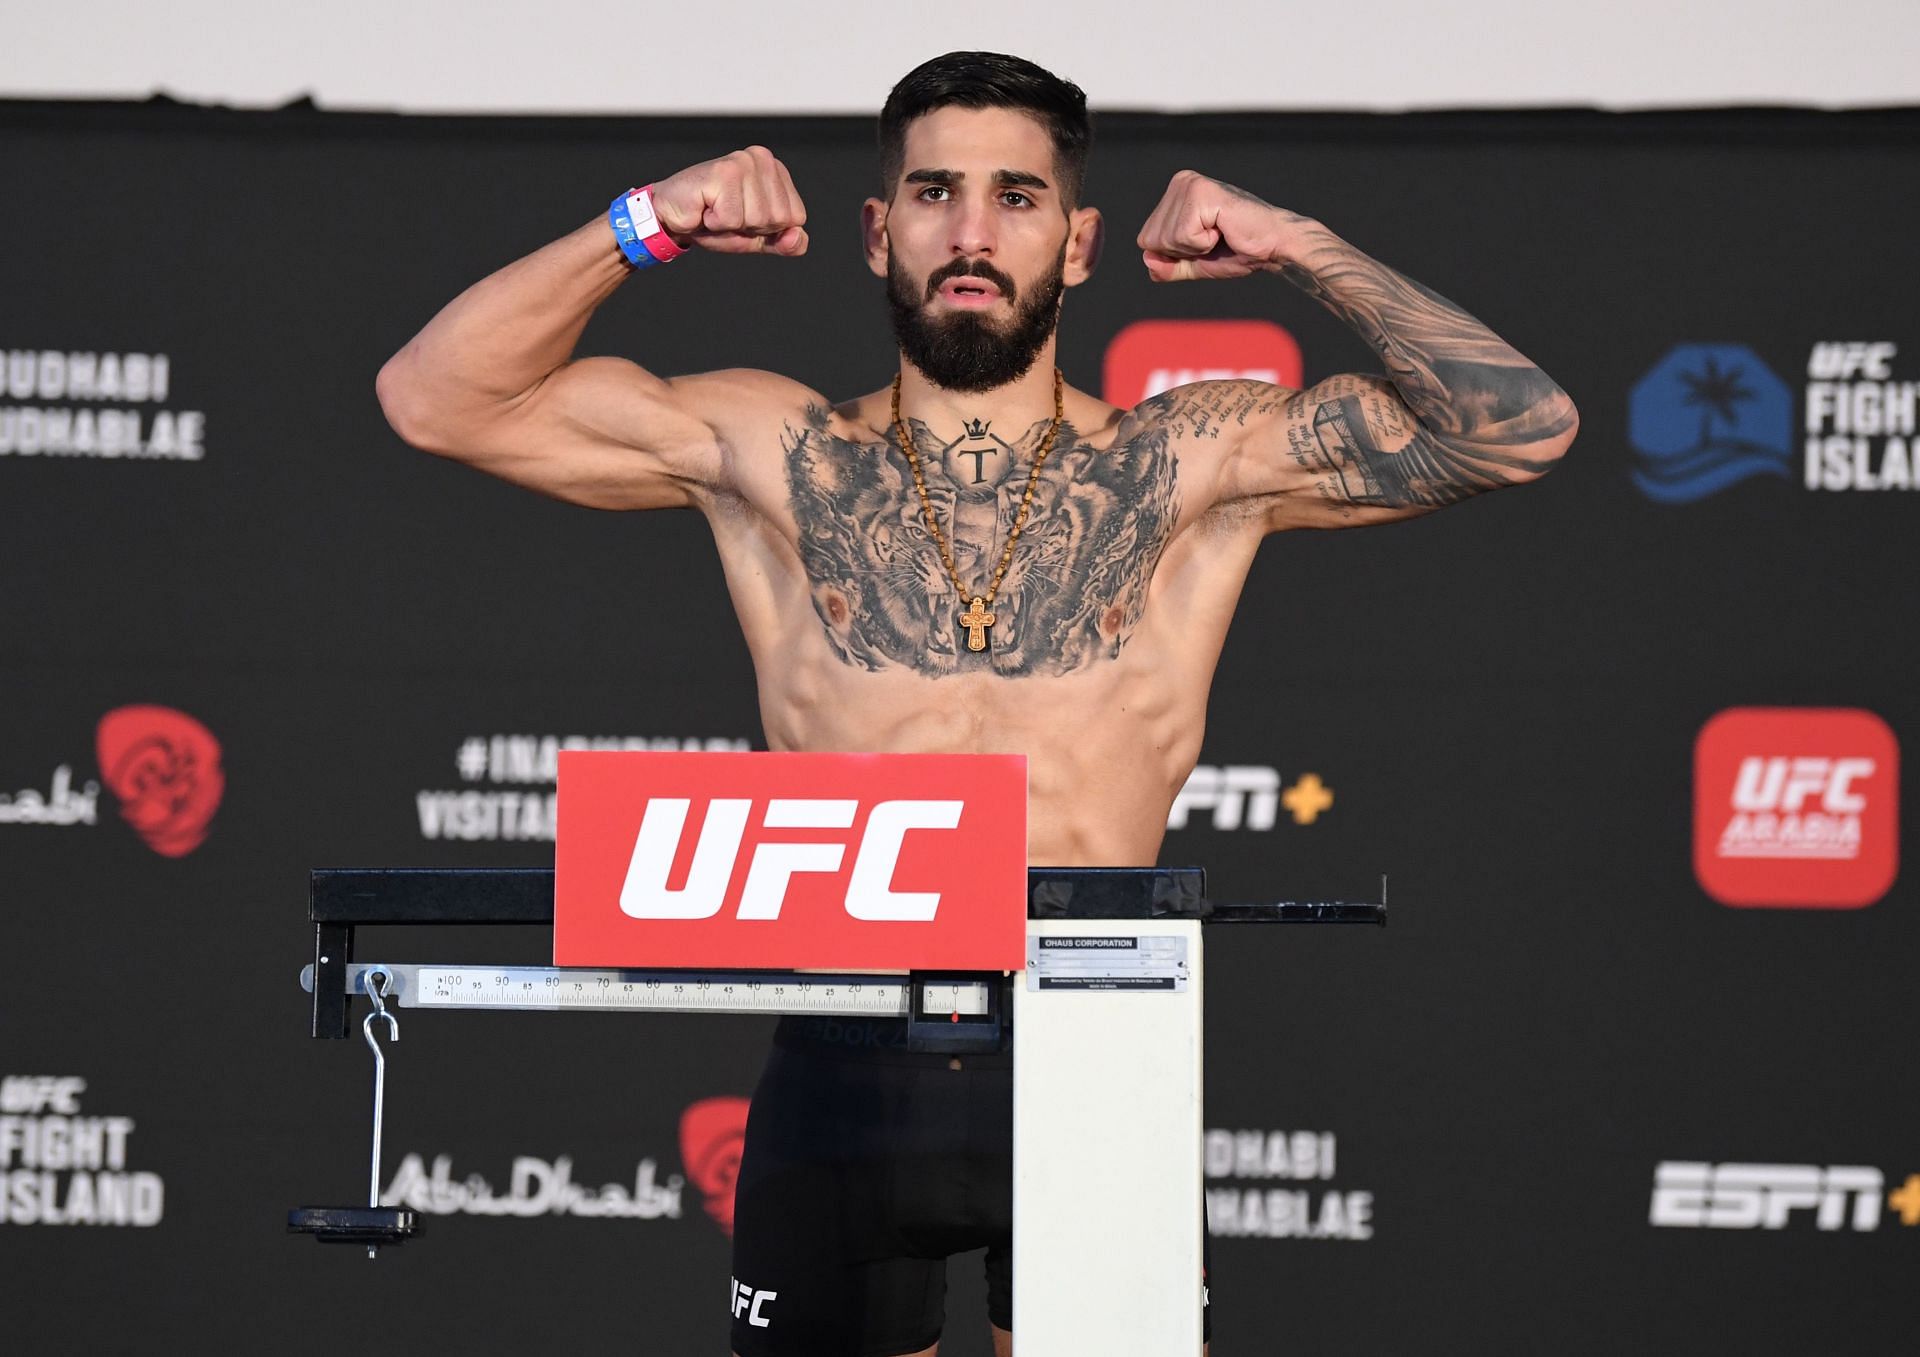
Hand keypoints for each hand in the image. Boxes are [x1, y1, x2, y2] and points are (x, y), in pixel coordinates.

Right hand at [649, 147, 808, 255]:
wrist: (672, 217)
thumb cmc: (714, 221)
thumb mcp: (758, 238)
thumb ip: (784, 242)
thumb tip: (797, 237)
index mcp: (776, 171)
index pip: (796, 218)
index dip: (770, 230)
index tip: (745, 218)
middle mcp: (762, 159)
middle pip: (779, 219)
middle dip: (751, 228)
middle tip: (727, 214)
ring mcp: (743, 163)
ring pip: (757, 219)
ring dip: (731, 225)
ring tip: (716, 210)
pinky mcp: (723, 172)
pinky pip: (732, 218)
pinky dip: (715, 223)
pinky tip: (705, 208)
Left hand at [1137, 170, 1310, 281]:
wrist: (1273, 247)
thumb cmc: (1238, 251)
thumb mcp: (1194, 263)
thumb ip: (1166, 266)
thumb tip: (1147, 260)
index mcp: (1174, 194)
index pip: (1146, 240)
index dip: (1174, 255)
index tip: (1204, 243)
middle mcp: (1179, 183)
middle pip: (1151, 240)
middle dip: (1182, 252)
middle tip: (1214, 238)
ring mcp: (1189, 184)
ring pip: (1165, 239)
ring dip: (1195, 248)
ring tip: (1220, 232)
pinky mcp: (1201, 193)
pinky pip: (1183, 236)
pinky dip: (1204, 243)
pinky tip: (1223, 228)